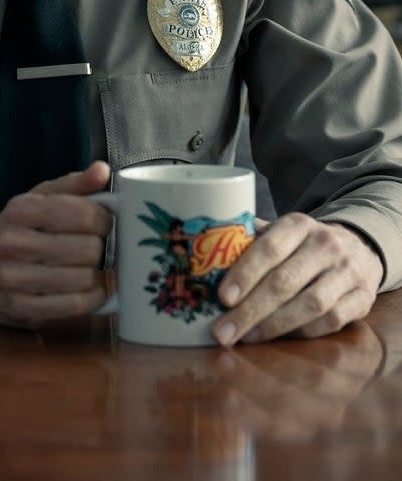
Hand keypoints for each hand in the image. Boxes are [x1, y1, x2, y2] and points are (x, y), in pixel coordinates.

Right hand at [0, 161, 112, 327]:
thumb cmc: (19, 230)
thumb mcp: (40, 199)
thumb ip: (74, 184)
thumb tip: (102, 170)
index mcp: (21, 210)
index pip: (83, 214)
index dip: (104, 220)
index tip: (105, 223)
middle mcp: (13, 243)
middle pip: (88, 248)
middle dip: (100, 248)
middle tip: (97, 247)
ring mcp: (14, 279)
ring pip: (84, 278)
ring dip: (96, 274)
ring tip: (91, 267)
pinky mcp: (21, 308)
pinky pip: (75, 306)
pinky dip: (92, 298)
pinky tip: (91, 289)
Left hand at [213, 213, 383, 345]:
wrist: (358, 248)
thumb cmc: (302, 245)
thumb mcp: (279, 233)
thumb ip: (248, 241)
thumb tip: (202, 253)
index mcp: (299, 224)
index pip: (269, 248)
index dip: (245, 274)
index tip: (223, 297)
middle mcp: (326, 245)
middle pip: (285, 282)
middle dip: (250, 310)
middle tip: (223, 331)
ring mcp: (347, 272)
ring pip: (309, 305)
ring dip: (273, 327)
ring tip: (245, 338)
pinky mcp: (362, 299)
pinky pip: (330, 323)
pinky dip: (301, 334)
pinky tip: (278, 339)